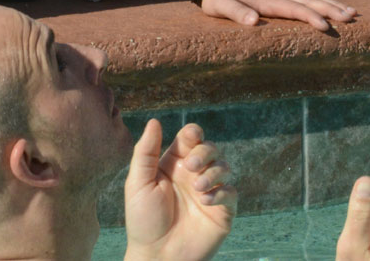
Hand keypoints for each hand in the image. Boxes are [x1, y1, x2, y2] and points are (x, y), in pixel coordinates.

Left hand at [124, 120, 234, 260]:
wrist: (157, 256)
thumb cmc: (143, 221)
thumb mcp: (138, 183)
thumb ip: (145, 152)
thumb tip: (154, 121)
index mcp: (174, 165)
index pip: (190, 138)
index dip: (193, 133)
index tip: (191, 137)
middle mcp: (193, 175)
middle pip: (209, 148)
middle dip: (204, 152)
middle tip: (191, 167)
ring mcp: (209, 192)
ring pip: (224, 166)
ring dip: (214, 171)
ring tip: (198, 188)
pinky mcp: (222, 211)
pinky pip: (231, 192)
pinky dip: (221, 192)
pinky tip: (205, 200)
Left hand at [200, 0, 355, 30]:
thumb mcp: (222, 6)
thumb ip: (237, 12)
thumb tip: (254, 21)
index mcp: (268, 0)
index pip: (294, 9)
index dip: (310, 17)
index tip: (326, 27)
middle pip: (310, 1)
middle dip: (331, 9)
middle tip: (352, 16)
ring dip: (331, 5)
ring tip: (352, 12)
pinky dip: (322, 3)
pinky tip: (331, 7)